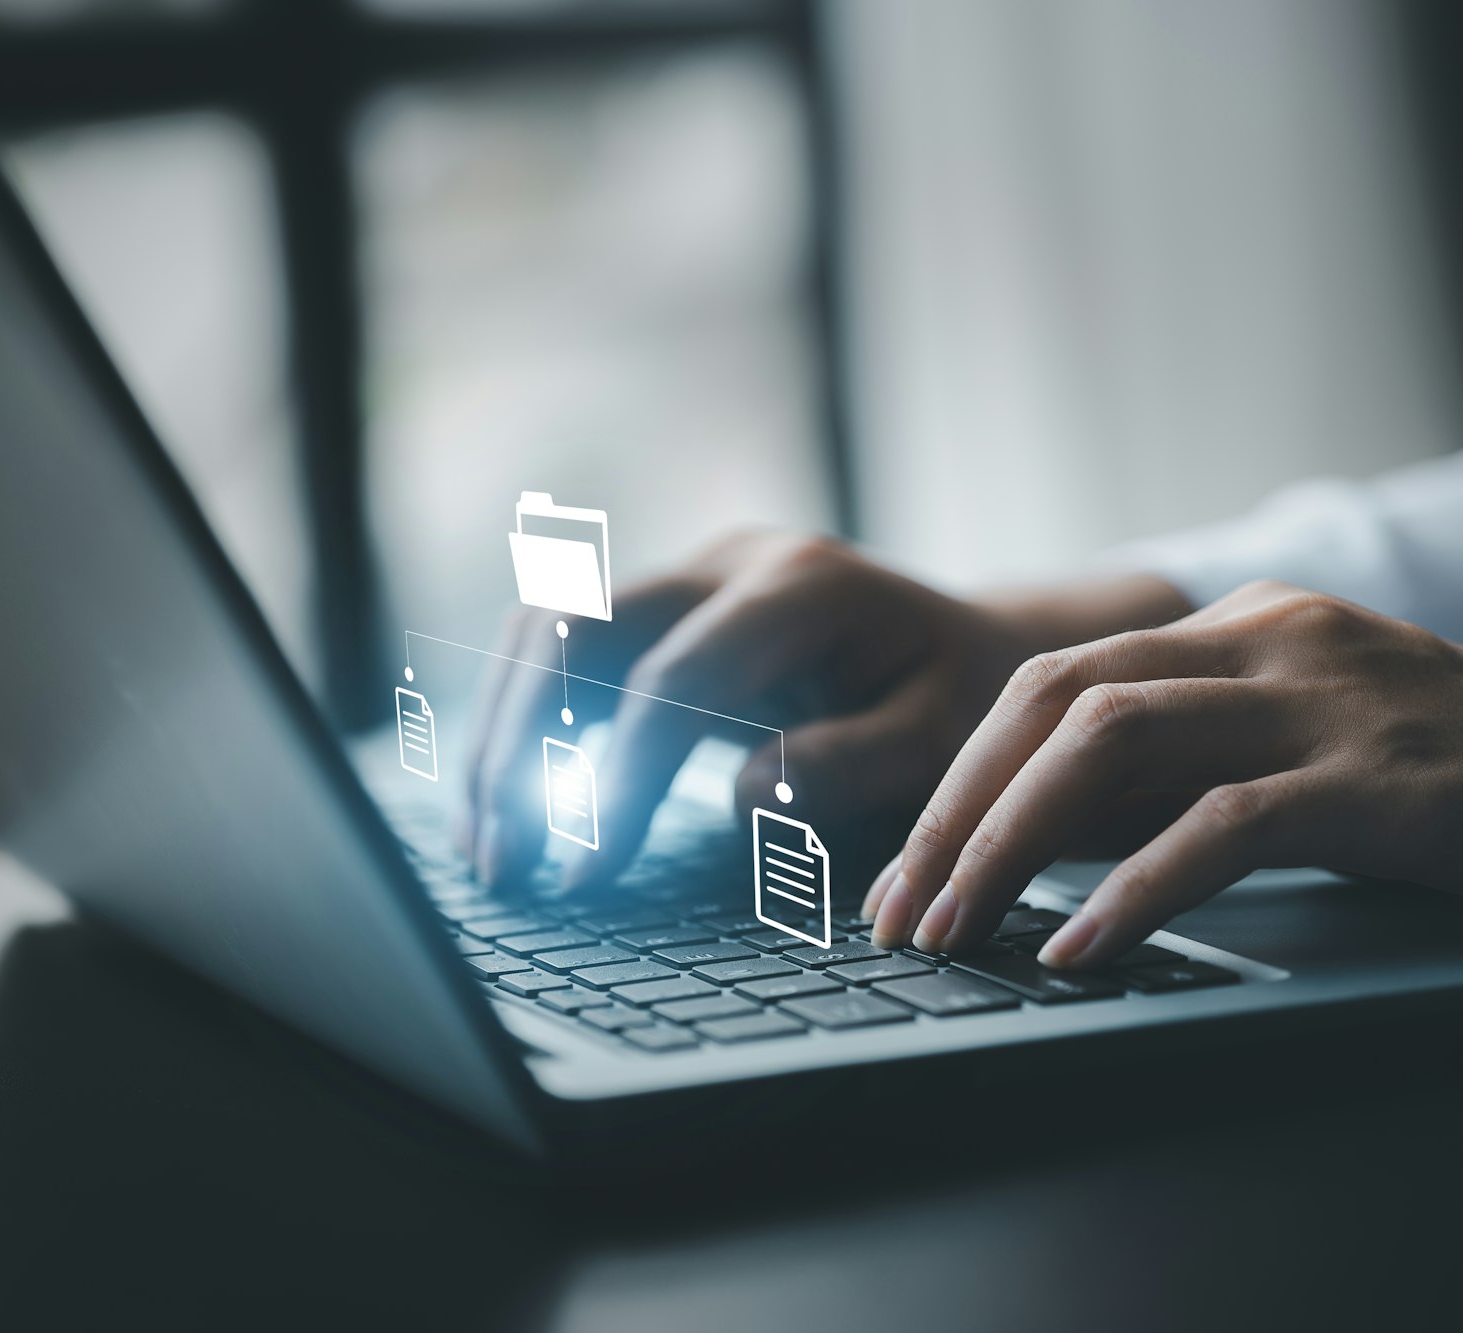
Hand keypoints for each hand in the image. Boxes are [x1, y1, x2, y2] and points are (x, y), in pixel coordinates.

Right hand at [461, 529, 1191, 892]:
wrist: (975, 651)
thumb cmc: (966, 702)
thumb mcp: (940, 739)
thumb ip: (851, 764)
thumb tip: (740, 794)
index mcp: (803, 585)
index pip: (672, 676)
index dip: (617, 776)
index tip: (587, 869)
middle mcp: (733, 561)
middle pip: (578, 626)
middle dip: (523, 744)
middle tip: (502, 863)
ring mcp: (693, 576)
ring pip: (550, 629)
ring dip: (504, 732)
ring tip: (487, 848)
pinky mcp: (670, 611)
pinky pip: (567, 652)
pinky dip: (528, 725)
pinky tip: (512, 808)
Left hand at [869, 580, 1462, 966]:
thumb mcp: (1318, 742)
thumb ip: (1203, 764)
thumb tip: (1067, 837)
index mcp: (1243, 628)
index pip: (1057, 682)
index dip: (965, 772)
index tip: (913, 863)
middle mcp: (1266, 641)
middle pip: (1056, 701)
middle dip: (957, 807)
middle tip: (899, 908)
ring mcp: (1322, 701)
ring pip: (1112, 746)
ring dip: (1010, 844)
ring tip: (953, 930)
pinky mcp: (1376, 778)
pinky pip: (1220, 827)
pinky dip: (1132, 888)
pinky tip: (1080, 949)